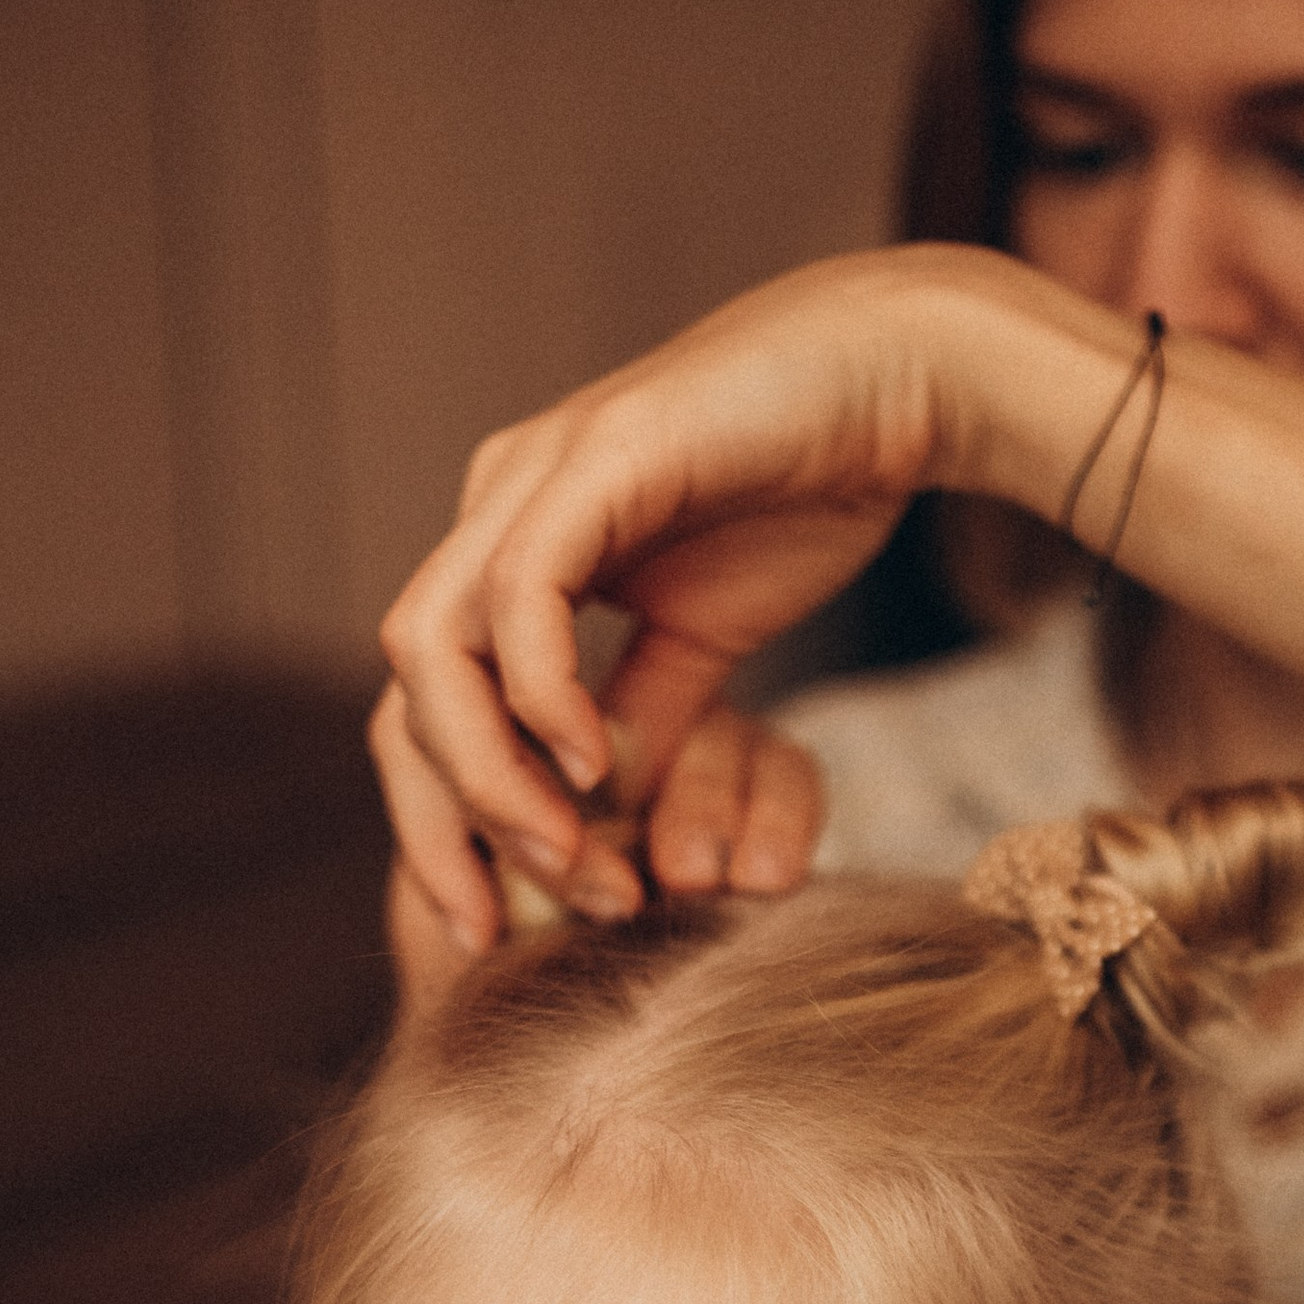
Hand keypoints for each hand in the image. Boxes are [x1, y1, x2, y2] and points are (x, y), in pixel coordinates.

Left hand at [375, 251, 961, 944]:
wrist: (897, 380)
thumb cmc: (809, 489)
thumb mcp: (709, 638)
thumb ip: (645, 717)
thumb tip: (602, 810)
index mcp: (519, 547)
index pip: (431, 704)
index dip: (443, 822)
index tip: (489, 923)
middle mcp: (501, 505)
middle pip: (405, 691)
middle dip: (443, 823)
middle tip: (509, 921)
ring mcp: (535, 475)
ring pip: (434, 649)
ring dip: (489, 776)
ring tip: (570, 852)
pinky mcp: (594, 458)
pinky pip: (520, 596)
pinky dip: (538, 694)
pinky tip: (592, 764)